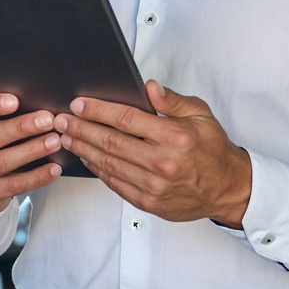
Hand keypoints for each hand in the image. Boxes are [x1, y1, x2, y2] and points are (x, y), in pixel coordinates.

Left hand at [52, 80, 252, 225]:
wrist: (227, 188)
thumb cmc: (213, 149)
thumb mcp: (200, 114)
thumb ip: (172, 100)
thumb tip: (149, 87)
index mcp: (175, 136)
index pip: (126, 119)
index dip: (98, 110)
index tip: (78, 104)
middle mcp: (163, 162)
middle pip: (110, 142)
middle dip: (81, 129)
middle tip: (61, 120)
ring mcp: (154, 185)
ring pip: (108, 164)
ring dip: (83, 149)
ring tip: (66, 137)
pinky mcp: (149, 202)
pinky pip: (115, 183)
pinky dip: (97, 169)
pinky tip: (86, 157)